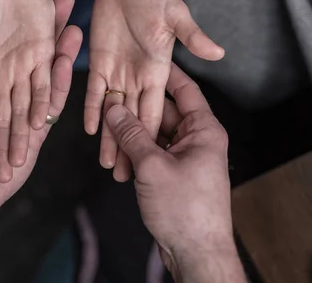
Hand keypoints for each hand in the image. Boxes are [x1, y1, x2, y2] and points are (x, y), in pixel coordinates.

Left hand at [0, 0, 81, 215]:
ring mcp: (20, 109)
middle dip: (45, 26)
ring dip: (60, 51)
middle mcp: (2, 90)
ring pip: (44, 74)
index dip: (11, 19)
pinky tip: (70, 64)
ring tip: (75, 25)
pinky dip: (60, 85)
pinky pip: (50, 105)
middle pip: (28, 52)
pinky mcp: (36, 132)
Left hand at [86, 0, 223, 181]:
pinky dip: (91, 109)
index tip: (148, 162)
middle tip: (122, 176)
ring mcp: (118, 71)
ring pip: (112, 111)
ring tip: (106, 163)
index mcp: (158, 71)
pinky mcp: (99, 62)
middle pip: (133, 119)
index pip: (155, 109)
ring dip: (108, 136)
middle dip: (129, 148)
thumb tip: (219, 53)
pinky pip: (93, 90)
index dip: (150, 136)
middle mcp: (138, 77)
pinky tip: (88, 130)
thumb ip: (192, 35)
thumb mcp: (176, 14)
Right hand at [105, 64, 239, 279]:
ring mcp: (185, 157)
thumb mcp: (153, 166)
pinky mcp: (174, 174)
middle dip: (136, 110)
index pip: (184, 90)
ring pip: (155, 135)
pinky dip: (136, 153)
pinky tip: (116, 155)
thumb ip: (131, 134)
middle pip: (163, 113)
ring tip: (107, 130)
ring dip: (132, 135)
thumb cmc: (185, 208)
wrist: (195, 252)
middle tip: (110, 99)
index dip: (165, 73)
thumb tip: (113, 108)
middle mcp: (197, 139)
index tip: (144, 59)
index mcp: (203, 130)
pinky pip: (153, 154)